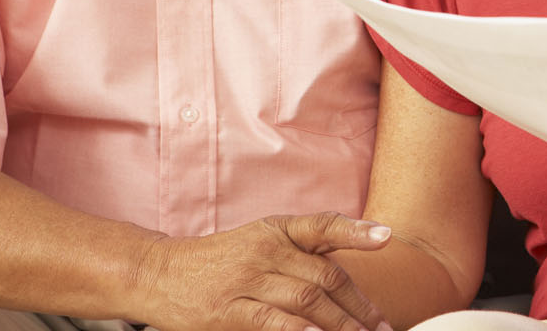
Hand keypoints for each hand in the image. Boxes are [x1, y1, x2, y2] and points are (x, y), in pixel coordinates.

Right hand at [129, 211, 393, 330]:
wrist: (159, 273)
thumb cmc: (219, 262)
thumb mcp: (258, 242)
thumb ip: (300, 251)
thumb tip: (345, 273)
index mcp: (275, 230)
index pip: (322, 226)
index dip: (356, 231)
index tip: (386, 238)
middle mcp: (265, 250)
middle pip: (324, 275)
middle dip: (358, 304)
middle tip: (382, 325)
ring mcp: (247, 280)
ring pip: (307, 300)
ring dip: (340, 323)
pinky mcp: (229, 310)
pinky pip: (274, 321)